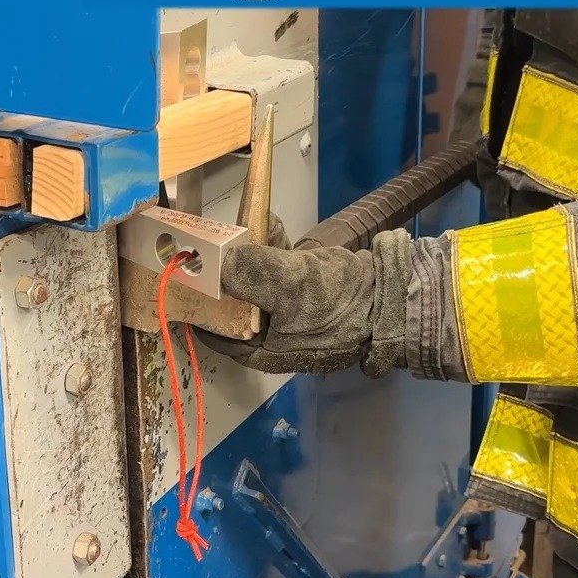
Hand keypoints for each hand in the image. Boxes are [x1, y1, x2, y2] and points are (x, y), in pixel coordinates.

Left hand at [197, 220, 412, 377]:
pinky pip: (279, 274)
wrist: (395, 297)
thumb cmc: (340, 302)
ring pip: (255, 283)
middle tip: (215, 243)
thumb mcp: (290, 283)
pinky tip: (274, 227)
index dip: (196, 304)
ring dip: (251, 254)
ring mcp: (290, 317)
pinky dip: (274, 252)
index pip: (213, 331)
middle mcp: (272, 338)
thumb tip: (214, 262)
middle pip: (233, 304)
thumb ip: (249, 272)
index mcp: (262, 350)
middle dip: (226, 270)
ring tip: (252, 228)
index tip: (182, 274)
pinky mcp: (308, 295)